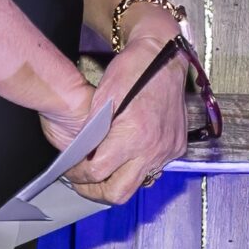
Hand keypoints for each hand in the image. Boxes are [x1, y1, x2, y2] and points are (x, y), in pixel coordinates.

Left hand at [68, 18, 190, 204]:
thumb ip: (90, 131)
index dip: (78, 175)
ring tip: (103, 168)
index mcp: (132, 135)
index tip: (71, 169)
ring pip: (138, 183)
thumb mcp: (102, 96)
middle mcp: (153, 148)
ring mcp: (167, 149)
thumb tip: (77, 155)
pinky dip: (136, 167)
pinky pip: (154, 169)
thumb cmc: (132, 70)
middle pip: (119, 192)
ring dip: (117, 180)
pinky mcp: (176, 147)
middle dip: (96, 191)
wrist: (165, 55)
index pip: (97, 173)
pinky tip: (126, 154)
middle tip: (84, 182)